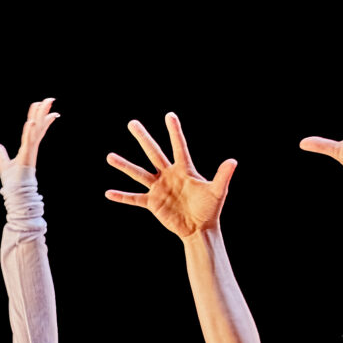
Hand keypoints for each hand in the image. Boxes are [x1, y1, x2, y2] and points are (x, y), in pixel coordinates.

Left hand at [0, 98, 59, 187]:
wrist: (17, 195)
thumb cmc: (14, 182)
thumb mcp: (4, 165)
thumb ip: (0, 155)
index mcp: (28, 147)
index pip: (35, 129)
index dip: (40, 117)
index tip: (43, 105)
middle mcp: (31, 148)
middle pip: (39, 126)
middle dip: (44, 112)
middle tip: (50, 98)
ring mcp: (30, 152)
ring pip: (36, 130)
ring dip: (40, 116)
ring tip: (44, 103)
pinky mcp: (26, 158)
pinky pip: (28, 142)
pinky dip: (29, 132)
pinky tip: (31, 121)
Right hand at [105, 113, 233, 239]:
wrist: (200, 228)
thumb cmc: (210, 208)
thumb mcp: (217, 191)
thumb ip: (222, 176)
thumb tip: (233, 161)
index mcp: (184, 169)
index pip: (179, 146)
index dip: (174, 131)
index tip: (169, 115)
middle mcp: (168, 175)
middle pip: (153, 153)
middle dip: (143, 138)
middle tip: (133, 123)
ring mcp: (159, 188)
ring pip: (139, 173)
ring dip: (125, 165)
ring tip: (110, 156)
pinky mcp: (152, 203)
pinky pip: (134, 198)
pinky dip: (122, 196)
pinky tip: (109, 193)